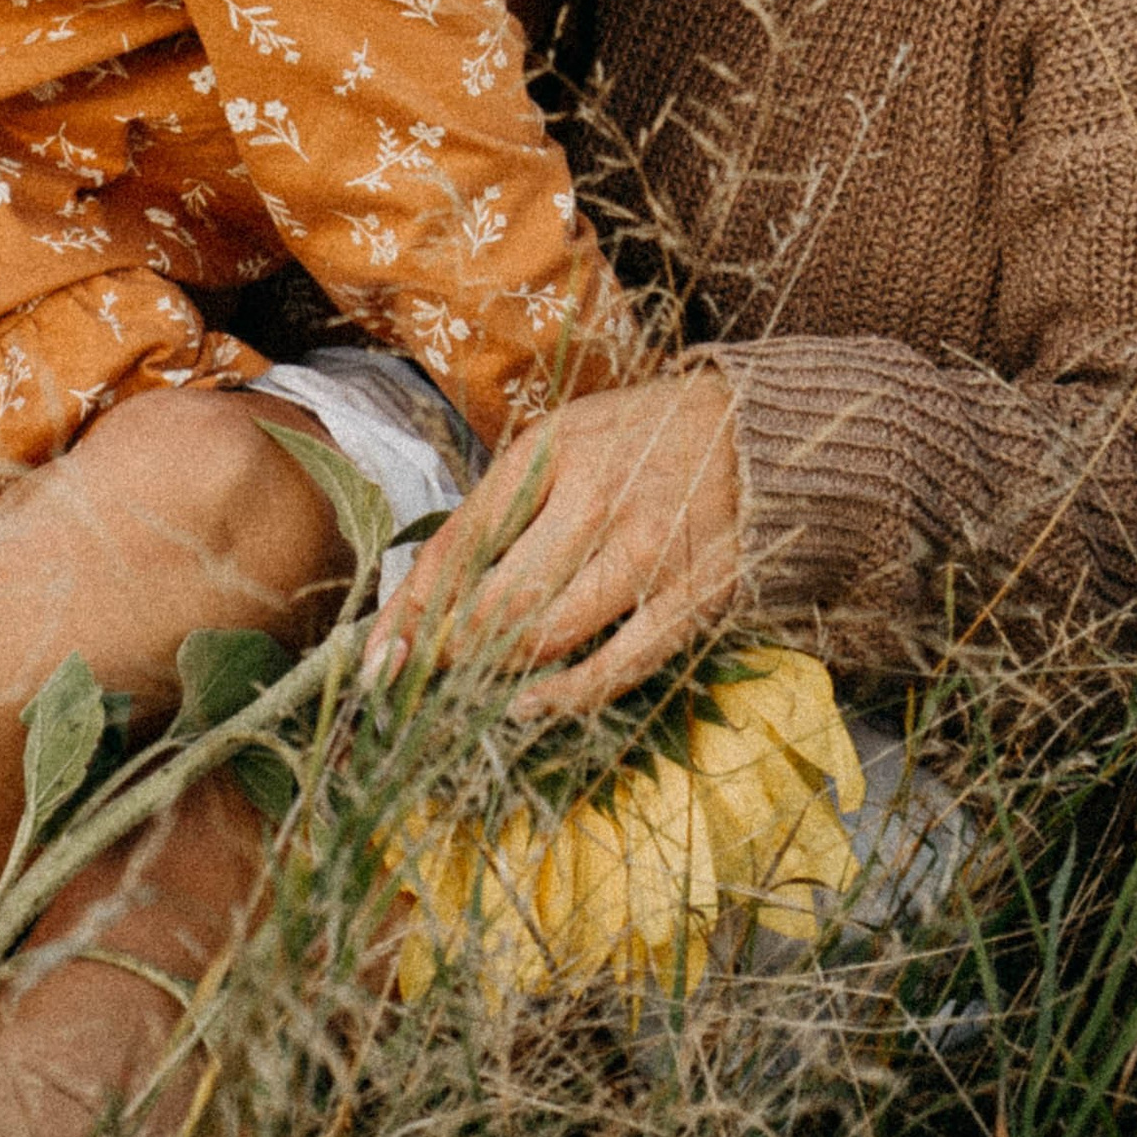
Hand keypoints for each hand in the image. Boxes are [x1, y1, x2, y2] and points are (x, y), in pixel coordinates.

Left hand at [362, 370, 742, 717]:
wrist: (759, 431)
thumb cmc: (644, 437)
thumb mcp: (567, 438)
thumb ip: (509, 501)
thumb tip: (434, 581)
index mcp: (554, 452)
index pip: (461, 540)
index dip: (410, 606)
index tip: (377, 652)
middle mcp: (596, 499)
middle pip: (495, 599)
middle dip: (442, 650)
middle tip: (414, 678)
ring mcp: (647, 553)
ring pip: (546, 637)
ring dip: (493, 674)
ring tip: (464, 689)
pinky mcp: (692, 599)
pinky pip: (617, 667)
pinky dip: (565, 696)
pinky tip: (529, 705)